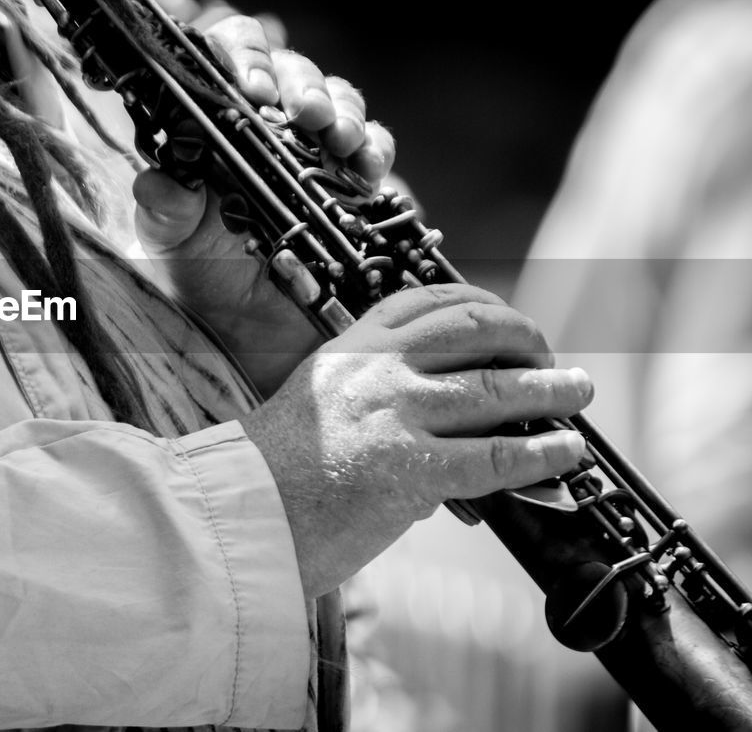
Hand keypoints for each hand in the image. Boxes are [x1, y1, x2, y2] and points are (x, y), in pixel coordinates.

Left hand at [131, 15, 395, 395]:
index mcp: (220, 125)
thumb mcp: (171, 245)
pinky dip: (376, 151)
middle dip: (302, 83)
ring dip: (344, 110)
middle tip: (300, 112)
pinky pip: (375, 150)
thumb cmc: (204, 279)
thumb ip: (163, 210)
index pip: (233, 58)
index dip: (244, 57)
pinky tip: (367, 170)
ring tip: (336, 138)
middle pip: (294, 71)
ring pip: (341, 100)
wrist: (253, 341)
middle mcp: (272, 128)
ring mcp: (320, 152)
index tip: (249, 87)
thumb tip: (160, 182)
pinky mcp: (359, 186)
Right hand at [240, 284, 593, 598]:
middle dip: (524, 338)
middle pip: (472, 329)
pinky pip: (495, 456)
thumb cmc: (272, 474)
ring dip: (550, 389)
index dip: (480, 303)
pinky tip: (565, 450)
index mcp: (349, 349)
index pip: (425, 302)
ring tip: (577, 391)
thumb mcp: (318, 405)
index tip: (506, 317)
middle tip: (549, 356)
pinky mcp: (410, 469)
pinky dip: (541, 451)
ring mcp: (395, 415)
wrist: (242, 517)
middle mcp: (376, 370)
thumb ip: (371, 397)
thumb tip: (440, 420)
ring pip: (495, 388)